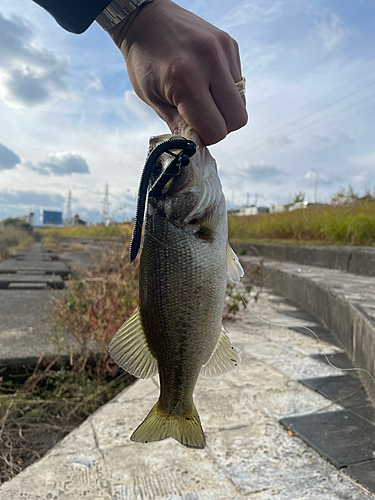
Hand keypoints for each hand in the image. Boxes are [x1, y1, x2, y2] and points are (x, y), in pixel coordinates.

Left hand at [109, 0, 246, 144]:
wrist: (146, 18)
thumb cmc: (144, 60)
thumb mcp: (152, 98)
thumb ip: (178, 124)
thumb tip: (196, 144)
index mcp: (186, 80)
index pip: (216, 129)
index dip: (206, 137)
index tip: (193, 130)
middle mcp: (210, 62)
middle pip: (237, 119)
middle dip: (221, 126)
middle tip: (202, 118)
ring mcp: (223, 51)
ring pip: (241, 102)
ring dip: (225, 108)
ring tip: (203, 97)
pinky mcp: (230, 44)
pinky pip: (239, 82)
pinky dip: (226, 89)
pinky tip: (207, 79)